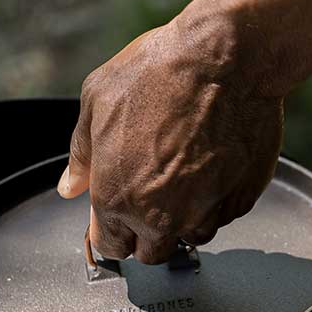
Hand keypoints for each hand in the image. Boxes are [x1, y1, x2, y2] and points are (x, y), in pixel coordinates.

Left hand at [57, 3, 283, 263]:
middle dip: (148, 233)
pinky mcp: (241, 198)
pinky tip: (213, 166)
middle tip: (152, 195)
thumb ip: (81, 155)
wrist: (225, 58)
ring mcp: (205, 211)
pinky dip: (217, 200)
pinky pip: (224, 214)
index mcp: (117, 197)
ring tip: (186, 178)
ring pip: (192, 236)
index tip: (118, 218)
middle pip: (152, 253)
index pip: (112, 246)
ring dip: (186, 219)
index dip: (112, 231)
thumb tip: (70, 185)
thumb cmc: (159, 71)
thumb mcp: (97, 102)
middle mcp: (162, 216)